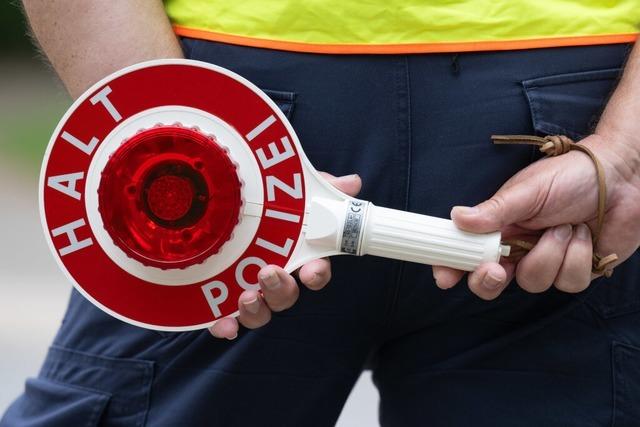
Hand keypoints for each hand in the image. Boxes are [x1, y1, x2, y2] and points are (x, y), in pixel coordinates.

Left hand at [209, 173, 361, 337]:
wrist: (222, 204)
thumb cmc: (267, 205)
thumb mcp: (293, 193)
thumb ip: (320, 190)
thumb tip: (351, 184)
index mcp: (296, 256)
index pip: (315, 272)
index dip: (317, 274)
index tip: (312, 269)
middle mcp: (276, 278)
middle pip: (287, 295)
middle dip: (281, 289)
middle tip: (269, 273)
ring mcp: (250, 290)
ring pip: (260, 312)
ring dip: (257, 310)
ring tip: (247, 297)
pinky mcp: (220, 297)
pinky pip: (225, 319)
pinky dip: (226, 326)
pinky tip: (222, 326)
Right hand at [433, 133, 639, 299]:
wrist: (622, 177)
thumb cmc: (572, 175)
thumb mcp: (528, 190)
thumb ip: (494, 210)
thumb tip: (457, 217)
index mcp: (500, 226)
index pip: (468, 252)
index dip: (453, 266)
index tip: (444, 277)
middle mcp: (518, 248)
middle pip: (491, 282)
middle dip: (490, 280)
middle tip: (496, 269)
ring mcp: (547, 261)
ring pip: (533, 282)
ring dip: (551, 253)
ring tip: (565, 226)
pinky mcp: (575, 271)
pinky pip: (567, 282)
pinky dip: (578, 257)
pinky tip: (584, 235)